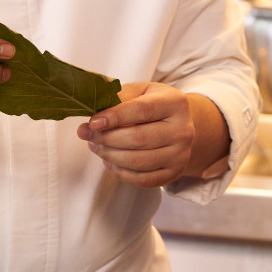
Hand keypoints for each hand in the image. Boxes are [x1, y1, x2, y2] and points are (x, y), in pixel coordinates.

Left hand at [77, 82, 205, 187]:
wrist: (179, 125)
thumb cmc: (153, 105)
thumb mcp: (140, 92)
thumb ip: (117, 100)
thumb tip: (90, 123)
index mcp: (174, 103)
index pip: (142, 110)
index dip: (115, 117)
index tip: (93, 122)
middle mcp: (182, 130)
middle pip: (139, 138)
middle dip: (107, 139)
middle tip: (89, 135)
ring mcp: (180, 154)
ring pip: (138, 161)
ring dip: (110, 156)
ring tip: (96, 147)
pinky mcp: (174, 173)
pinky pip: (142, 179)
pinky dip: (121, 172)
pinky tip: (111, 161)